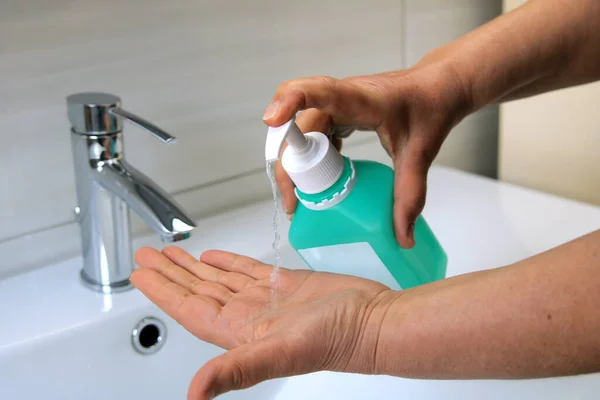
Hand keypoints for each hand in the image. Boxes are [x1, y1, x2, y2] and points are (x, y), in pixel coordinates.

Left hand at [131, 246, 394, 398]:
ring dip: (193, 266)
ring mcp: (265, 300)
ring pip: (219, 279)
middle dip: (170, 273)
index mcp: (238, 331)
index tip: (140, 273)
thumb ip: (235, 370)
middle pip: (197, 291)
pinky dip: (228, 262)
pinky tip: (214, 256)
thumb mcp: (279, 352)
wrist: (372, 322)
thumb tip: (194, 394)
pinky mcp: (284, 284)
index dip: (162, 291)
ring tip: (171, 253)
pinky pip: (248, 270)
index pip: (188, 308)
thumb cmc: (336, 339)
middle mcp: (247, 315)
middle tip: (146, 255)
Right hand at [263, 61, 470, 247]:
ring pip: (300, 131)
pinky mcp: (336, 112)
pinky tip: (321, 180)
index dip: (289, 101)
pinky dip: (311, 158)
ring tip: (302, 199)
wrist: (438, 86)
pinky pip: (312, 133)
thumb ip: (410, 195)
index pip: (316, 90)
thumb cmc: (430, 107)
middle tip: (294, 204)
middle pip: (298, 126)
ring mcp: (336, 103)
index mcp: (360, 99)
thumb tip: (403, 238)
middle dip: (290, 165)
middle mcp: (340, 96)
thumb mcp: (420, 153)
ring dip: (296, 164)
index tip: (270, 121)